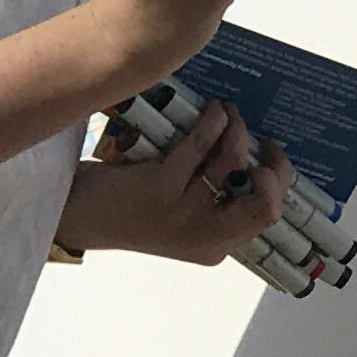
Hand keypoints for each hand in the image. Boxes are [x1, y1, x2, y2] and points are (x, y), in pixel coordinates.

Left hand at [67, 100, 289, 263]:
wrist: (79, 216)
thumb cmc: (130, 210)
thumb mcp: (179, 221)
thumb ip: (212, 204)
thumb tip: (247, 154)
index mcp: (214, 247)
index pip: (266, 219)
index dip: (277, 185)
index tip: (269, 160)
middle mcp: (204, 236)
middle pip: (266, 206)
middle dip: (276, 169)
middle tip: (266, 145)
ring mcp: (184, 213)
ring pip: (234, 163)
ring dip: (238, 129)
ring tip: (229, 112)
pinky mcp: (161, 187)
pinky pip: (202, 146)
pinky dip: (213, 121)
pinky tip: (213, 110)